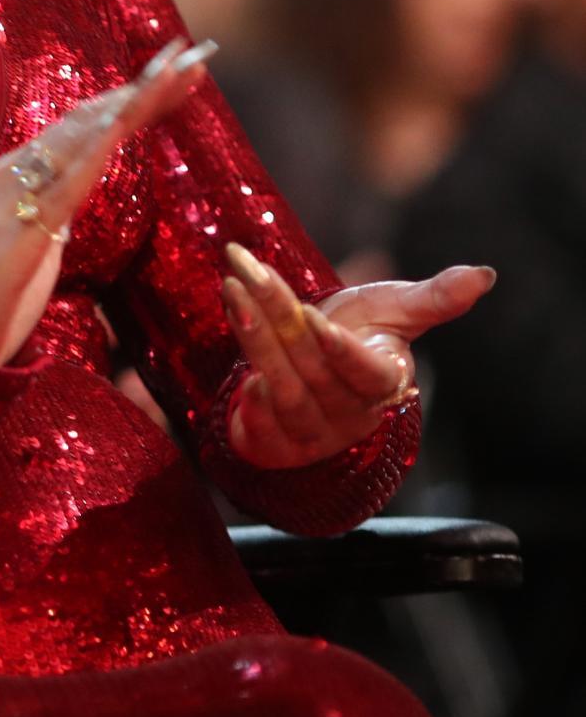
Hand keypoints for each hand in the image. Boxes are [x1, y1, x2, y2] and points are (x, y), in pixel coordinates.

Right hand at [0, 39, 217, 364]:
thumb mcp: (28, 244)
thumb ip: (47, 213)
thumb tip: (72, 199)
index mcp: (15, 174)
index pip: (84, 125)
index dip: (133, 96)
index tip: (179, 72)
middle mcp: (10, 173)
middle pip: (89, 119)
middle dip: (144, 85)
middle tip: (195, 54)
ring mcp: (9, 200)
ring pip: (81, 138)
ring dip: (132, 102)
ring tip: (174, 73)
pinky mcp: (17, 236)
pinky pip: (64, 186)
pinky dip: (96, 150)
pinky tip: (124, 125)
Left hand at [221, 246, 493, 468]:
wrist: (311, 374)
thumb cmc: (358, 336)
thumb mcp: (392, 312)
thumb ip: (434, 298)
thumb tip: (484, 274)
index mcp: (383, 382)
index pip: (367, 372)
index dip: (341, 349)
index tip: (313, 316)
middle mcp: (350, 413)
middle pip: (313, 368)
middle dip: (277, 317)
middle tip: (246, 272)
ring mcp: (313, 432)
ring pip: (284, 389)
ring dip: (254, 342)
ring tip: (232, 293)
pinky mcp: (276, 444)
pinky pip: (262, 426)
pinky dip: (250, 401)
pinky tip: (236, 373)